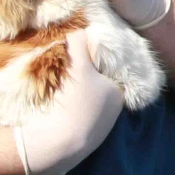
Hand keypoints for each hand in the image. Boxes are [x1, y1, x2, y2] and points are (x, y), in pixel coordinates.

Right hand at [16, 32, 124, 174]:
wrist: (58, 144)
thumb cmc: (75, 102)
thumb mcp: (78, 66)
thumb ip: (79, 44)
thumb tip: (80, 29)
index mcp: (118, 95)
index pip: (109, 73)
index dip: (95, 64)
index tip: (80, 60)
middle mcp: (113, 114)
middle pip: (98, 90)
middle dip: (85, 82)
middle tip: (65, 73)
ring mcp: (99, 130)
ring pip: (87, 106)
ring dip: (75, 99)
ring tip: (58, 91)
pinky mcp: (83, 142)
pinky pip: (76, 121)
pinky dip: (68, 114)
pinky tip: (55, 109)